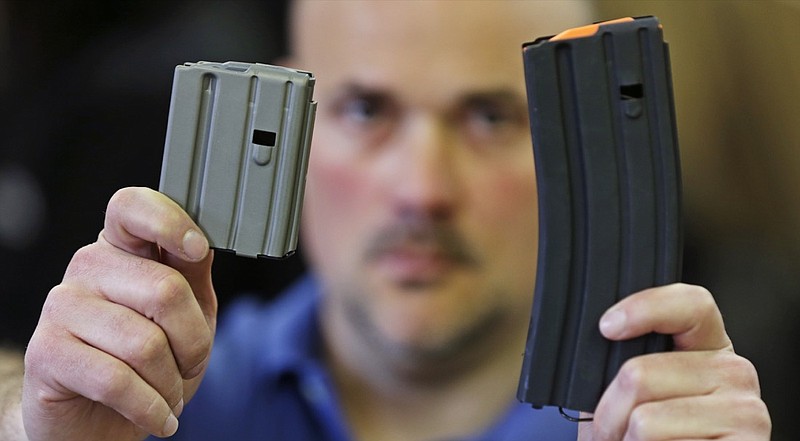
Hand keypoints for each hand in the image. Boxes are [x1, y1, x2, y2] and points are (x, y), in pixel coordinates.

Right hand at [22, 187, 216, 440]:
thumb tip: (202, 244)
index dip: (168, 222)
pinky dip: (150, 408)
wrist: (97, 419)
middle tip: (189, 365)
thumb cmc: (147, 362)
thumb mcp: (187, 315)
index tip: (197, 250)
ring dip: (171, 384)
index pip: (131, 207)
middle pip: (164, 290)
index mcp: (122, 248)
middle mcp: (88, 267)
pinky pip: (117, 380)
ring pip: (145, 343)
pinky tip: (158, 418)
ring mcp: (62, 306)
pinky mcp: (46, 352)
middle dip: (193, 343)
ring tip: (168, 395)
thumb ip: (192, 276)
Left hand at [578, 284, 770, 440]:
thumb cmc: (644, 437)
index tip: (608, 327)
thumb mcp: (635, 391)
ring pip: (644, 419)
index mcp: (709, 348)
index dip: (646, 308)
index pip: (691, 304)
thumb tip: (605, 335)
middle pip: (640, 373)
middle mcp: (733, 374)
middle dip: (610, 410)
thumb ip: (629, 360)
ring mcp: (745, 413)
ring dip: (625, 439)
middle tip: (619, 428)